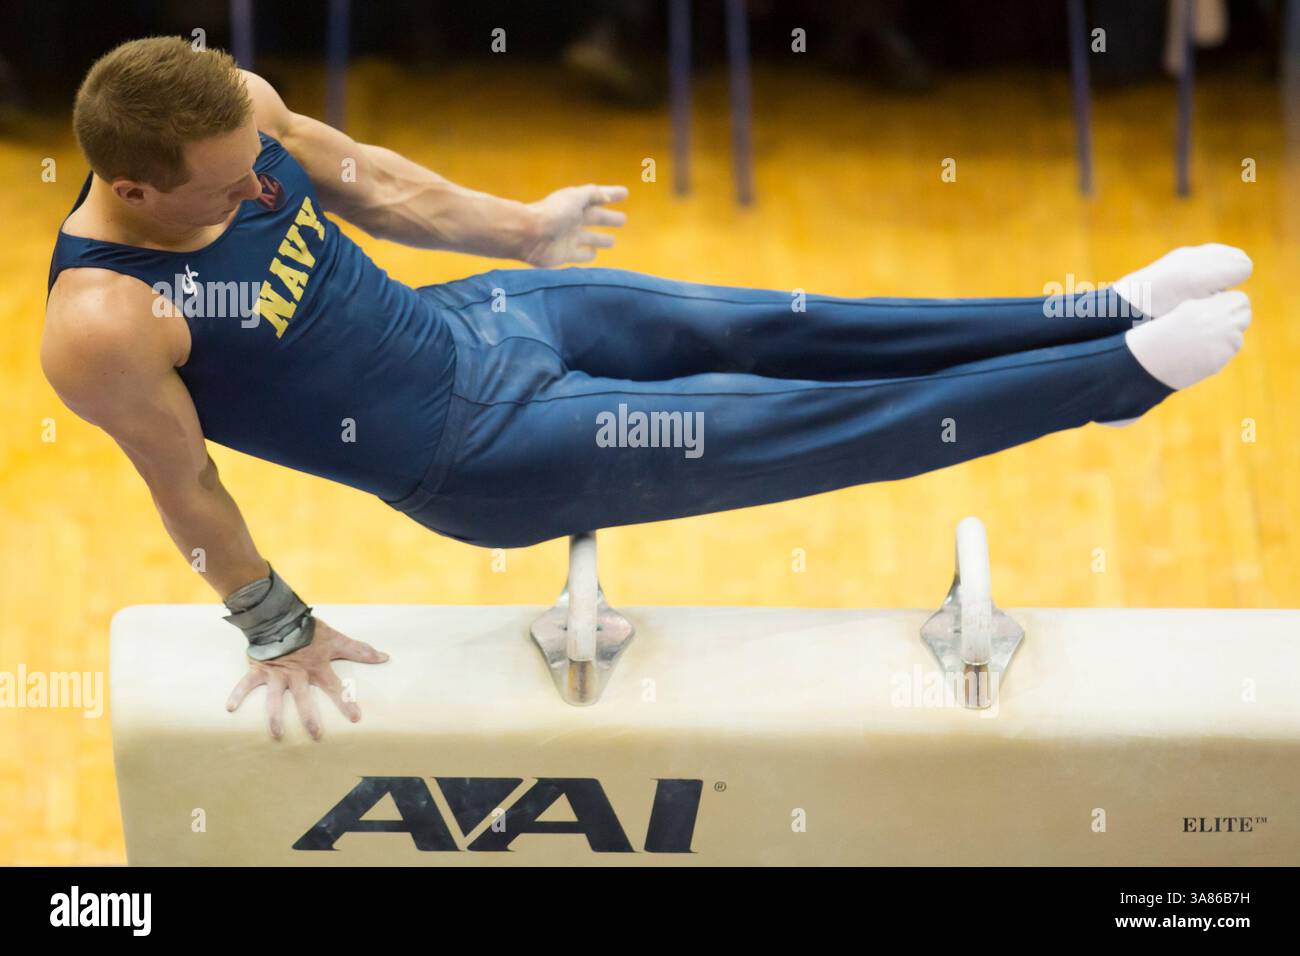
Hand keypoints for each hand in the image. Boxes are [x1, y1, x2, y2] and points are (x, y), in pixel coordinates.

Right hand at [225, 617, 387, 739]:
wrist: (280, 615)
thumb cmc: (309, 631)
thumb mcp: (336, 639)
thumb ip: (359, 650)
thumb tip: (385, 657)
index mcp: (316, 666)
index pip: (335, 687)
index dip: (346, 701)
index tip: (356, 719)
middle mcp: (297, 673)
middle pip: (303, 698)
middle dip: (309, 717)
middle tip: (316, 735)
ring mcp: (276, 673)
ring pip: (274, 698)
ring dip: (275, 716)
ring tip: (277, 735)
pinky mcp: (258, 669)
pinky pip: (245, 684)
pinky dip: (237, 695)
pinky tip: (230, 709)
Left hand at [522, 184, 627, 266]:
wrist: (529, 234)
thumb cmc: (552, 213)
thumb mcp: (575, 197)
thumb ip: (592, 194)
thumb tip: (606, 198)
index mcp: (576, 203)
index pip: (598, 196)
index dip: (611, 194)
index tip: (625, 193)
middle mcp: (573, 219)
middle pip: (596, 219)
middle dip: (609, 219)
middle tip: (623, 219)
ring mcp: (569, 238)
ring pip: (591, 238)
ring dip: (601, 239)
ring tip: (612, 241)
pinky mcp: (565, 254)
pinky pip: (580, 254)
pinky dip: (587, 255)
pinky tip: (593, 255)